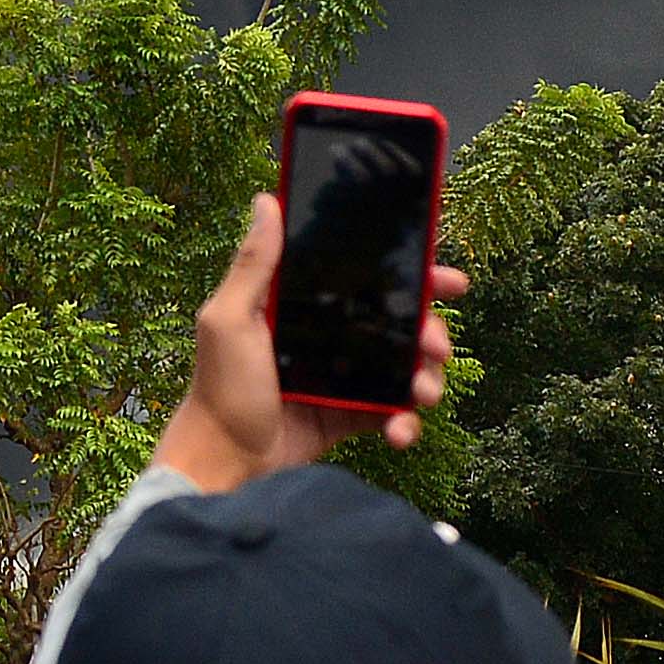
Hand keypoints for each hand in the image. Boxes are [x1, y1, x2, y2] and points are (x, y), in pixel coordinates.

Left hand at [151, 194, 461, 490]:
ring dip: (425, 377)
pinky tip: (399, 430)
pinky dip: (404, 421)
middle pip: (397, 321)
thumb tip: (266, 201)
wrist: (225, 462)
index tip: (444, 276)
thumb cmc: (219, 387)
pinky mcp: (350, 415)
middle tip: (435, 343)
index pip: (364, 277)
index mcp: (302, 306)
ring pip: (404, 367)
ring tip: (423, 392)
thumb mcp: (229, 319)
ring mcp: (343, 376)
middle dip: (430, 329)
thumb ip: (253, 265)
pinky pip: (392, 412)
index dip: (408, 273)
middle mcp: (328, 335)